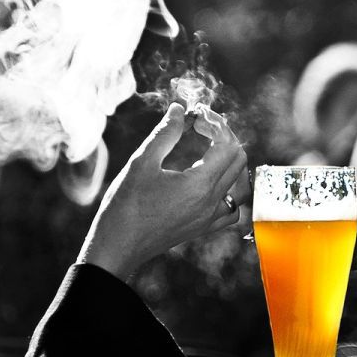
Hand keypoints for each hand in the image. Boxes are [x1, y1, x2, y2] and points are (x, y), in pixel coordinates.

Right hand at [77, 103, 250, 280]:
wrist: (117, 247)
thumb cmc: (125, 205)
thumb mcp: (142, 162)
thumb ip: (165, 133)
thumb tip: (179, 109)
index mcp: (200, 184)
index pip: (227, 144)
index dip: (215, 123)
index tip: (195, 115)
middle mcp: (212, 203)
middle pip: (238, 160)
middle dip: (223, 136)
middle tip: (199, 126)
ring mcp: (210, 218)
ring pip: (239, 184)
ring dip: (229, 160)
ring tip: (207, 148)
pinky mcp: (203, 228)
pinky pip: (232, 208)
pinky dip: (228, 189)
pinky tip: (210, 181)